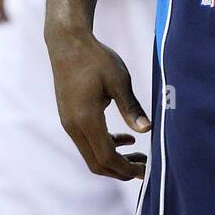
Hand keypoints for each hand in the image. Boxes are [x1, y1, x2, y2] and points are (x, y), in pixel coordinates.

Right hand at [45, 24, 150, 179]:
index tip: (147, 171)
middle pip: (97, 163)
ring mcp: (69, 123)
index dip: (126, 168)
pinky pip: (87, 142)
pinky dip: (106, 146)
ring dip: (115, 159)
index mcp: (86, 119)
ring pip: (91, 155)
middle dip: (121, 170)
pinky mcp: (69, 117)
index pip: (106, 157)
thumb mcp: (119, 80)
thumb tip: (148, 130)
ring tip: (140, 156)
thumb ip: (131, 108)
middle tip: (145, 168)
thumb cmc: (95, 58)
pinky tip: (126, 139)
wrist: (67, 43)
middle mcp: (73, 126)